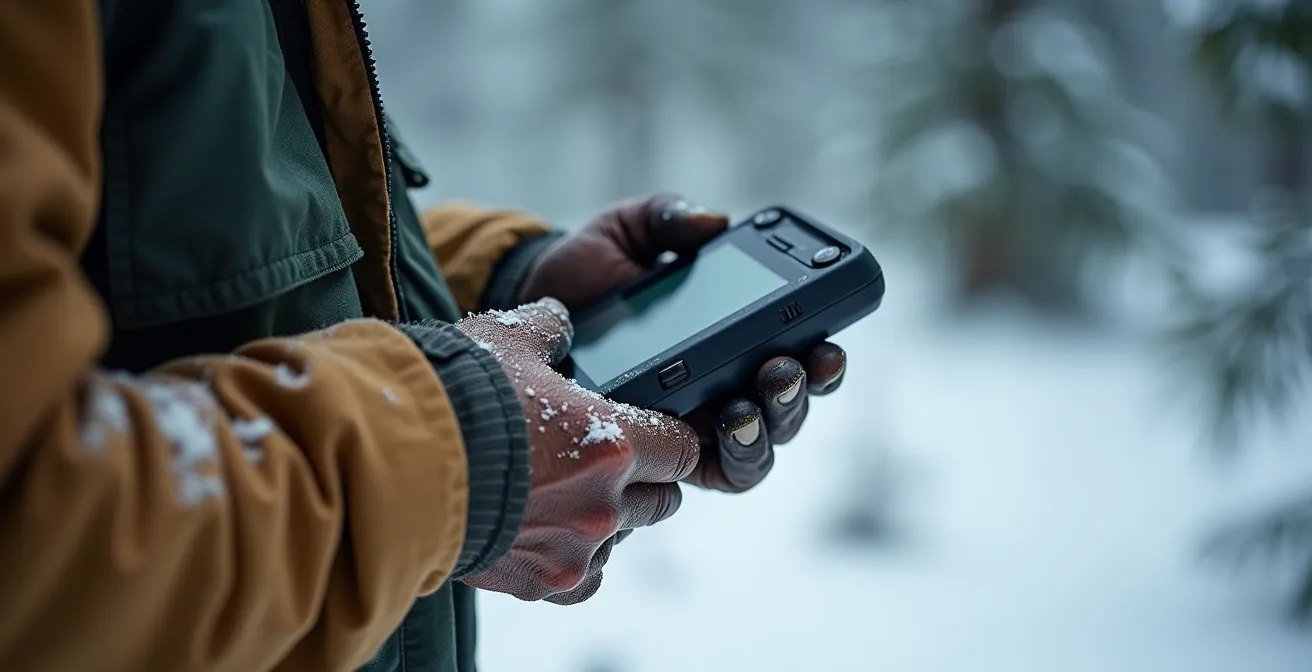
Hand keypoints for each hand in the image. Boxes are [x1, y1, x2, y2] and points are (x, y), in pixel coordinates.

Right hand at [456, 299, 700, 604]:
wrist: (390, 465)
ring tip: (560, 494)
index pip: (685, 449)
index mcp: (614, 443)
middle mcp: (604, 502)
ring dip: (603, 520)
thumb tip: (559, 317)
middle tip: (608, 462)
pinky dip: (571, 558)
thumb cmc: (453, 397)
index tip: (660, 433)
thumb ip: (547, 326)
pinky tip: (545, 534)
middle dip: (645, 481)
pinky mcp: (539, 582)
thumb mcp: (505, 338)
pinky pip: (582, 579)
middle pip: (662, 501)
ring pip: (619, 539)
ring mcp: (574, 549)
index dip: (675, 439)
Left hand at [519, 195, 847, 494]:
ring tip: (746, 404)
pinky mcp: (662, 452)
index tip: (827, 344)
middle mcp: (727, 385)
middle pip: (788, 408)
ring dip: (765, 429)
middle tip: (782, 369)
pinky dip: (724, 457)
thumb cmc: (589, 268)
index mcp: (737, 335)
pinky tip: (709, 434)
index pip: (801, 356)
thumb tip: (712, 222)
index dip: (824, 359)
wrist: (532, 304)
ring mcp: (697, 424)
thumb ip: (671, 217)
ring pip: (758, 448)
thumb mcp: (630, 230)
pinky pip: (711, 472)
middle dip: (797, 394)